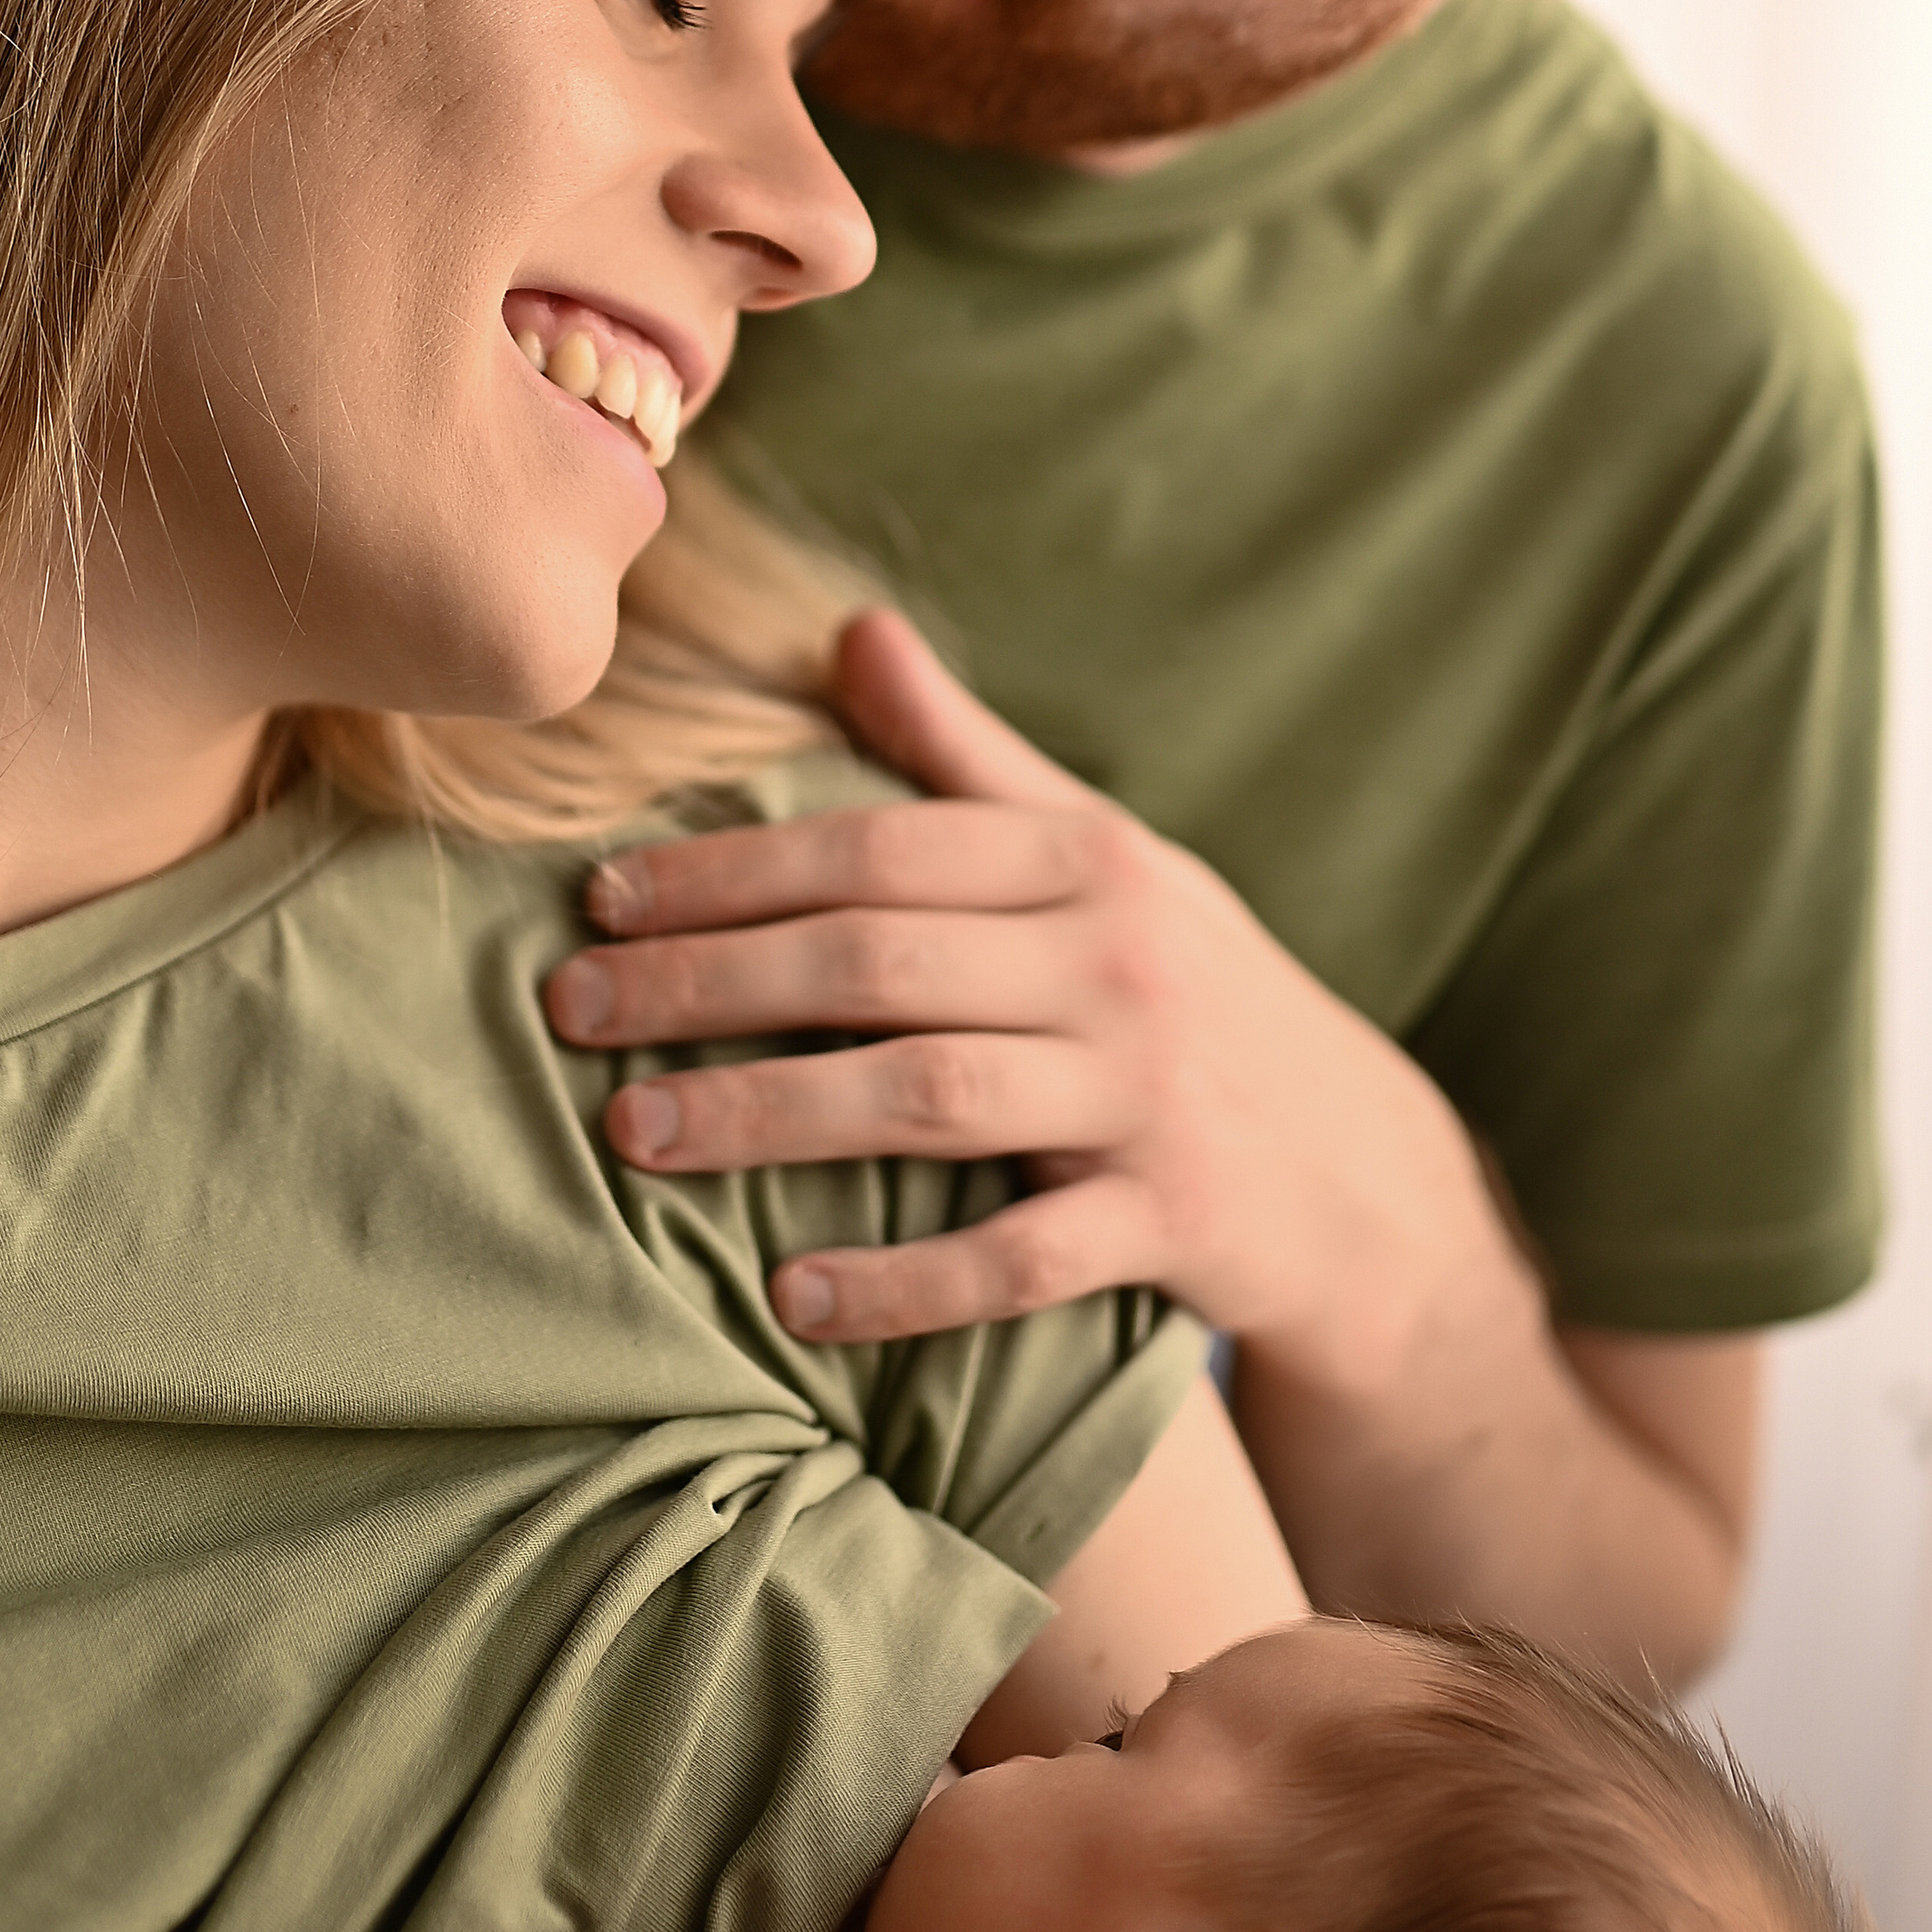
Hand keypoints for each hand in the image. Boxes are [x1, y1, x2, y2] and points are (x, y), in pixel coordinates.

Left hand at [545, 608, 1510, 1360]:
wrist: (1365, 1177)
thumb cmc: (1194, 998)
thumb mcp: (1105, 862)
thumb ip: (971, 759)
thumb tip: (852, 630)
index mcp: (1086, 862)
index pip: (878, 848)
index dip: (731, 869)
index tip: (598, 898)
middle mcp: (1119, 961)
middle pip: (878, 959)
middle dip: (707, 981)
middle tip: (567, 1010)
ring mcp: (1151, 1093)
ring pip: (929, 1095)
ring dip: (769, 1114)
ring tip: (633, 1137)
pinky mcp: (1177, 1220)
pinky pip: (1022, 1255)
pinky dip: (908, 1280)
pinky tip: (795, 1302)